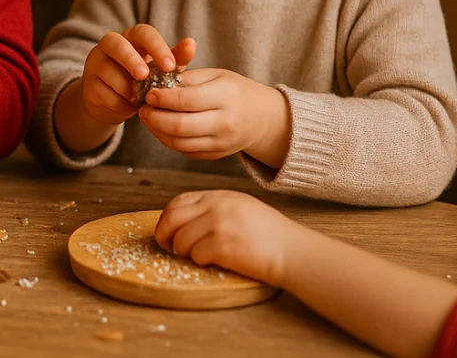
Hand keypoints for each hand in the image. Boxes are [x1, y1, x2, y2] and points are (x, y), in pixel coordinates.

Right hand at [77, 24, 195, 126]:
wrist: (114, 102)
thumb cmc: (142, 80)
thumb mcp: (160, 69)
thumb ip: (175, 57)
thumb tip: (191, 43)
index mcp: (131, 37)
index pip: (142, 32)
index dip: (156, 46)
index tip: (170, 66)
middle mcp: (110, 45)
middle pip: (116, 44)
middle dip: (131, 60)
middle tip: (144, 76)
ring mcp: (95, 63)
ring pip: (108, 72)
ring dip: (127, 88)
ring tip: (140, 99)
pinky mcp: (88, 84)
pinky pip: (104, 93)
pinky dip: (119, 103)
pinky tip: (127, 106)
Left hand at [139, 67, 289, 165]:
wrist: (263, 118)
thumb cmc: (235, 91)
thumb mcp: (217, 75)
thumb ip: (188, 77)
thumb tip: (157, 82)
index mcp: (226, 96)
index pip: (186, 100)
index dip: (162, 98)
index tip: (149, 94)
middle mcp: (226, 122)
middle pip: (180, 126)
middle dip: (155, 118)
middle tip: (143, 109)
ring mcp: (222, 142)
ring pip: (180, 143)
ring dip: (158, 131)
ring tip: (149, 119)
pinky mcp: (217, 154)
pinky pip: (186, 151)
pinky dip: (169, 141)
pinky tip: (161, 129)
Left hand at [154, 190, 298, 286]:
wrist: (292, 251)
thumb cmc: (270, 234)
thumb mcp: (241, 207)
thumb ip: (215, 207)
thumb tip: (185, 220)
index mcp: (219, 196)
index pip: (180, 201)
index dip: (167, 217)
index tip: (165, 229)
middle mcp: (216, 206)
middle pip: (173, 218)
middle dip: (163, 233)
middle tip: (165, 245)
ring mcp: (218, 225)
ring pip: (181, 239)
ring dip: (183, 251)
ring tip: (195, 256)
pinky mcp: (222, 246)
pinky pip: (196, 255)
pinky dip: (199, 262)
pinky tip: (212, 261)